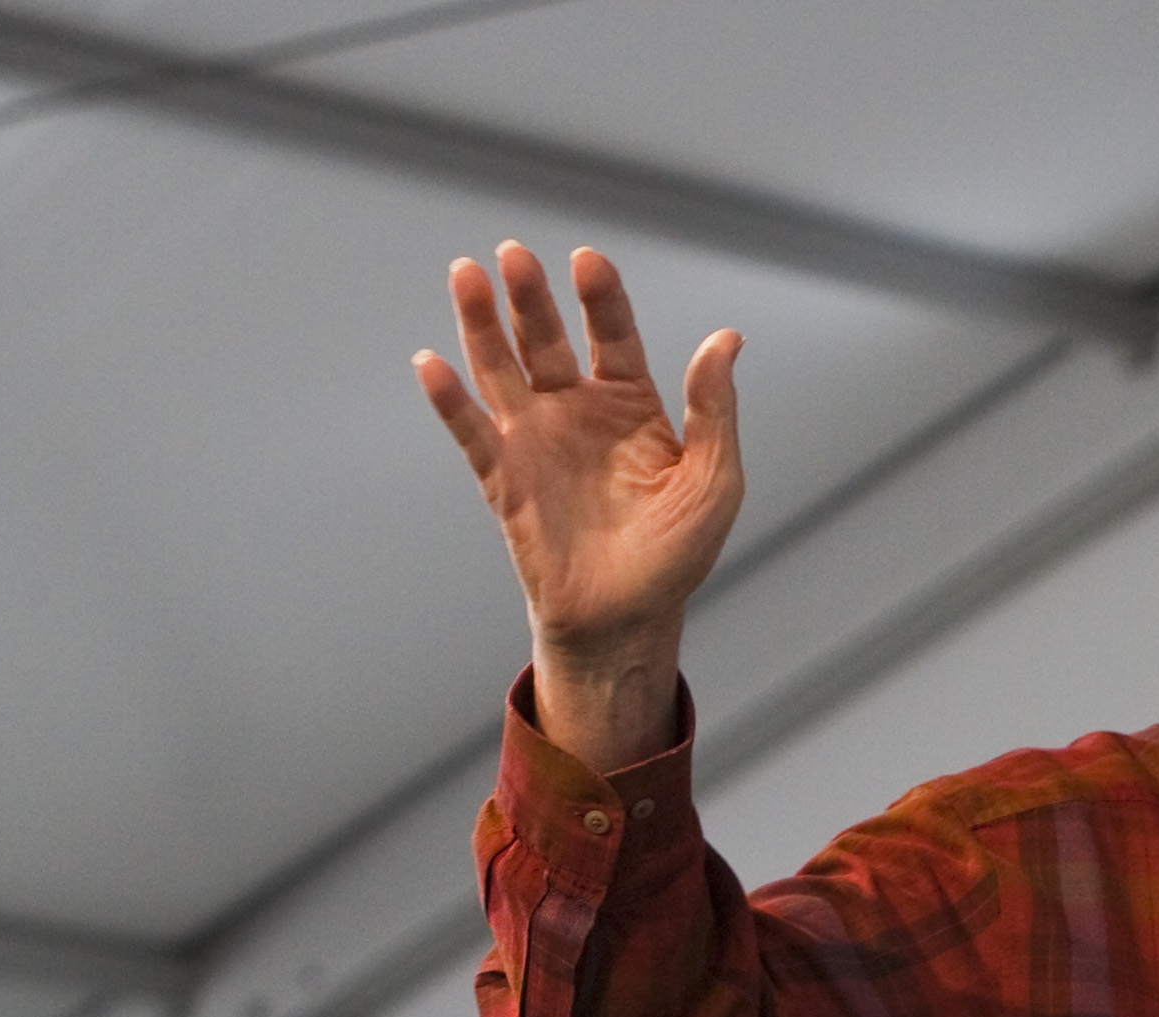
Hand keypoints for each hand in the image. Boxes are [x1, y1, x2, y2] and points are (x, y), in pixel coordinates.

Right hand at [414, 242, 744, 770]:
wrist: (628, 620)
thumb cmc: (676, 555)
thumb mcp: (713, 481)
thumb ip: (715, 410)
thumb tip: (726, 338)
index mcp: (632, 406)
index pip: (614, 335)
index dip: (601, 297)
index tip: (588, 261)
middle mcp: (578, 413)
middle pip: (549, 340)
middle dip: (531, 298)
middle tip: (514, 254)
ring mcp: (536, 441)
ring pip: (502, 370)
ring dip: (482, 324)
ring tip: (466, 274)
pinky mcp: (504, 479)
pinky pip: (472, 432)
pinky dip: (450, 399)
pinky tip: (432, 363)